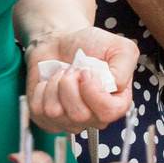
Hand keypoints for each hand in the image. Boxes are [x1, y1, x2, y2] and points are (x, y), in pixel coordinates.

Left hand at [20, 28, 136, 131]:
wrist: (60, 42)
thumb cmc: (90, 44)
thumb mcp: (120, 47)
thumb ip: (125, 67)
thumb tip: (114, 87)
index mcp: (117, 102)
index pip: (109, 112)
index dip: (94, 93)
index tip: (86, 72)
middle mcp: (94, 116)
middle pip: (79, 114)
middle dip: (69, 85)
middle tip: (73, 70)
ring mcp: (69, 120)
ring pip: (55, 112)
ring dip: (55, 85)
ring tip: (62, 74)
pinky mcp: (46, 119)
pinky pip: (38, 110)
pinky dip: (41, 90)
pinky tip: (50, 83)